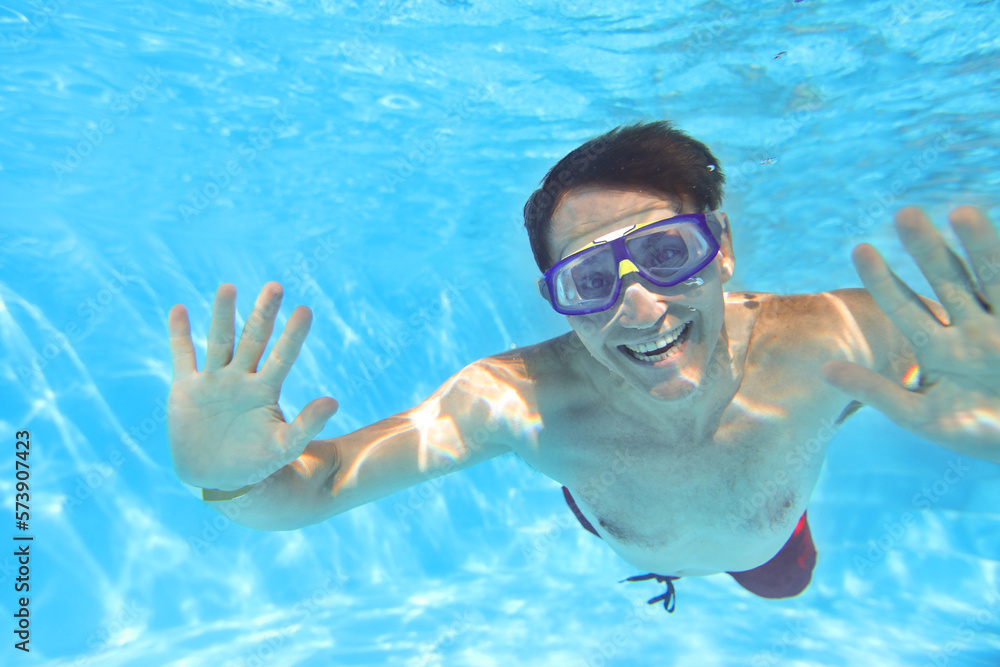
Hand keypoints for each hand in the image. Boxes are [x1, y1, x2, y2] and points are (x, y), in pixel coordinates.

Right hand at [166, 282, 338, 489]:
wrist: (216, 479)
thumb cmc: (256, 464)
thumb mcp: (284, 446)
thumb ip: (307, 424)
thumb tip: (334, 401)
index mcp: (266, 390)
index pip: (283, 356)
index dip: (293, 335)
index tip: (305, 310)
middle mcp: (241, 378)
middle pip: (253, 339)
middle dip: (263, 314)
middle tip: (275, 286)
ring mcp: (213, 381)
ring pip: (219, 341)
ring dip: (222, 315)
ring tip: (228, 288)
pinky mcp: (186, 388)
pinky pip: (182, 356)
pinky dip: (179, 334)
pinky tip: (178, 310)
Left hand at [822, 206, 999, 463]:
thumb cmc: (981, 436)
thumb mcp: (924, 417)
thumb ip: (878, 392)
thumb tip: (823, 370)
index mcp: (939, 349)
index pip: (905, 307)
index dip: (883, 280)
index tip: (859, 248)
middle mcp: (973, 329)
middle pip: (948, 280)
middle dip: (928, 249)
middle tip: (905, 213)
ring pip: (992, 276)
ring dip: (979, 244)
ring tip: (962, 211)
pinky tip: (991, 231)